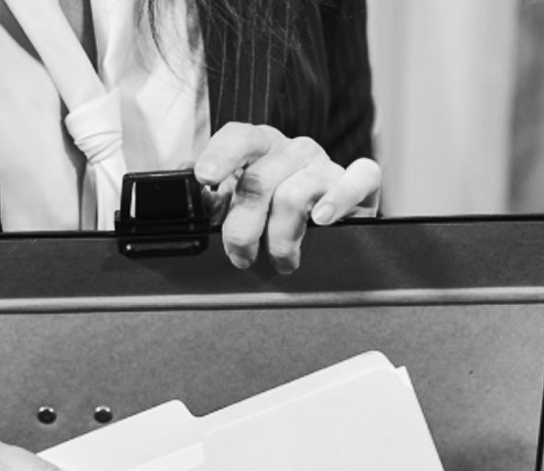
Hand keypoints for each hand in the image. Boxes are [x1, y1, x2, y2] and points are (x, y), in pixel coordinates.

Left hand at [194, 123, 380, 273]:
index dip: (220, 156)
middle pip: (260, 180)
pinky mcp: (360, 181)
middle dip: (243, 227)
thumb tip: (184, 184)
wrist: (326, 232)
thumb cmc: (274, 219)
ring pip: (295, 194)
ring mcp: (325, 164)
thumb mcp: (236, 207)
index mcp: (260, 147)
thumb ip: (212, 198)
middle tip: (240, 256)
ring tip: (281, 260)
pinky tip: (322, 219)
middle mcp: (292, 150)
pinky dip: (339, 199)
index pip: (239, 137)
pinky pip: (358, 178)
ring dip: (281, 238)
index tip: (204, 178)